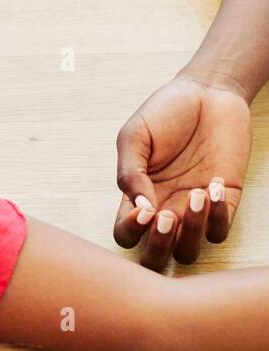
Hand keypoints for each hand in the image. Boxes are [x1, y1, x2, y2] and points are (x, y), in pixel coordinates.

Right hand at [113, 75, 249, 269]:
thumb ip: (129, 171)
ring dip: (191, 231)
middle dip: (158, 247)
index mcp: (137, 195)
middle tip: (165, 217)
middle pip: (154, 257)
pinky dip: (217, 216)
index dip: (131, 230)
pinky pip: (221, 231)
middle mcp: (163, 208)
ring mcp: (194, 209)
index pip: (125, 234)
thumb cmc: (165, 112)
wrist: (208, 94)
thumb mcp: (134, 135)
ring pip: (188, 251)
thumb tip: (139, 209)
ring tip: (195, 193)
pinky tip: (213, 185)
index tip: (143, 208)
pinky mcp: (224, 202)